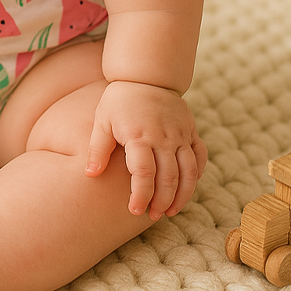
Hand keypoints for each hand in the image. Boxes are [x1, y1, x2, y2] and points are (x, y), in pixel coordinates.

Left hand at [85, 80, 207, 219]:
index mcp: (139, 135)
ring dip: (182, 195)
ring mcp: (179, 133)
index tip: (134, 210)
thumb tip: (90, 174)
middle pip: (168, 177)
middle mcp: (162, 135)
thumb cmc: (119, 100)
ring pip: (188, 171)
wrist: (145, 75)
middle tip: (153, 215)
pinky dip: (196, 174)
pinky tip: (187, 187)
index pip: (143, 173)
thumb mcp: (102, 120)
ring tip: (171, 210)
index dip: (140, 195)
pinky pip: (199, 155)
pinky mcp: (190, 129)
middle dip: (162, 201)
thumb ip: (97, 148)